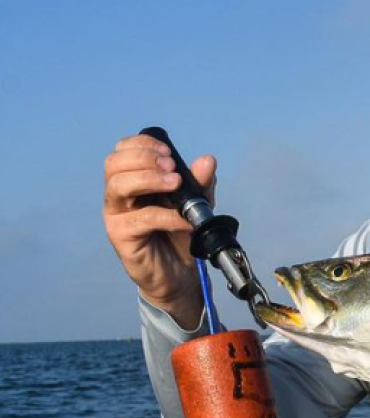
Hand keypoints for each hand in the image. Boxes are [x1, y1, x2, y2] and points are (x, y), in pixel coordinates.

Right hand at [103, 133, 217, 328]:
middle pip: (114, 163)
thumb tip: (207, 160)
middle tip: (172, 169)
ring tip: (176, 185)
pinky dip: (166, 216)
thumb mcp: (196, 203)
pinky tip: (184, 220)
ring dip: (150, 180)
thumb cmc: (180, 233)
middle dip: (145, 159)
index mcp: (133, 179)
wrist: (180, 272)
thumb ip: (200, 182)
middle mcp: (119, 194)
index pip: (123, 150)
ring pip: (118, 186)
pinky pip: (140, 219)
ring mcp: (116, 214)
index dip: (143, 144)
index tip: (168, 152)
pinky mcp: (120, 235)